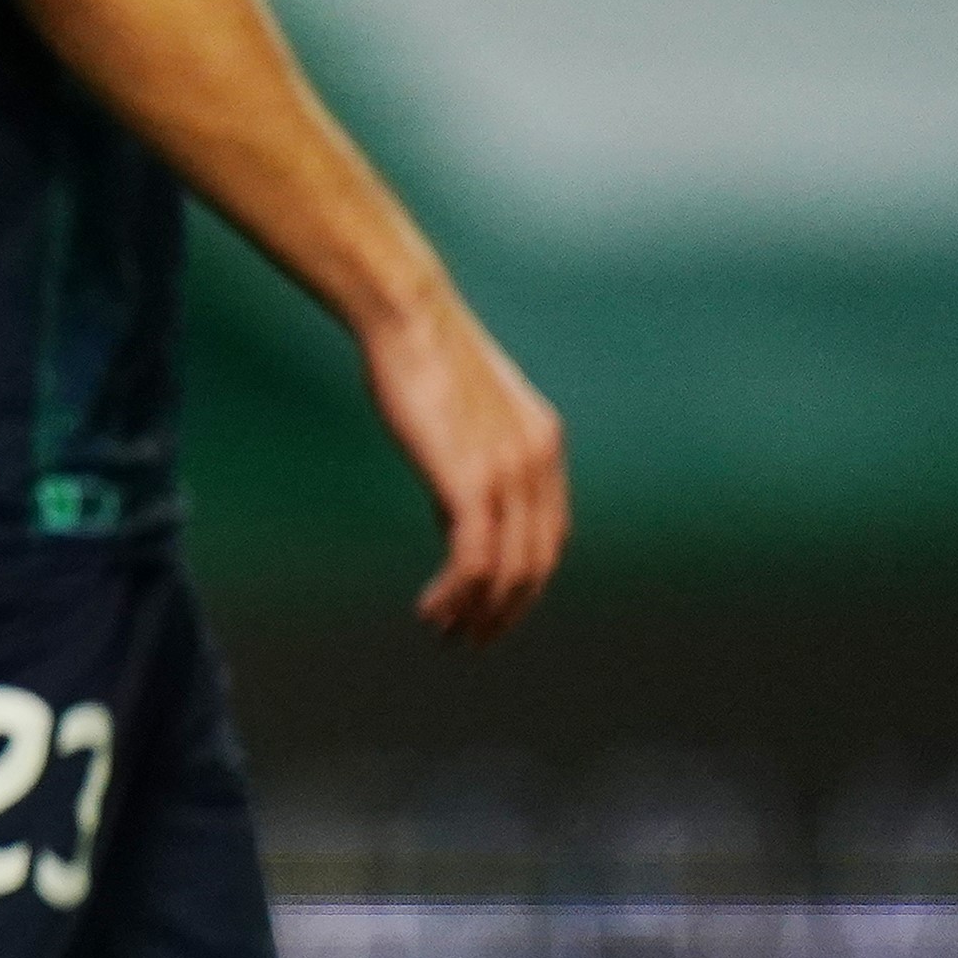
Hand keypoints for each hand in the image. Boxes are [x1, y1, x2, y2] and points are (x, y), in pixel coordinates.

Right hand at [362, 290, 567, 644]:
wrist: (409, 316)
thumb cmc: (420, 354)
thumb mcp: (463, 411)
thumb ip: (473, 460)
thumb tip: (458, 512)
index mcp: (543, 444)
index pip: (548, 534)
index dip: (526, 581)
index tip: (495, 607)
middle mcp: (537, 463)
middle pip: (536, 562)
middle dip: (507, 610)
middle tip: (474, 640)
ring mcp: (509, 474)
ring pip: (507, 570)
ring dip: (479, 612)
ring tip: (448, 635)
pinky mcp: (471, 481)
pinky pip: (473, 560)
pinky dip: (455, 595)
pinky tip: (430, 609)